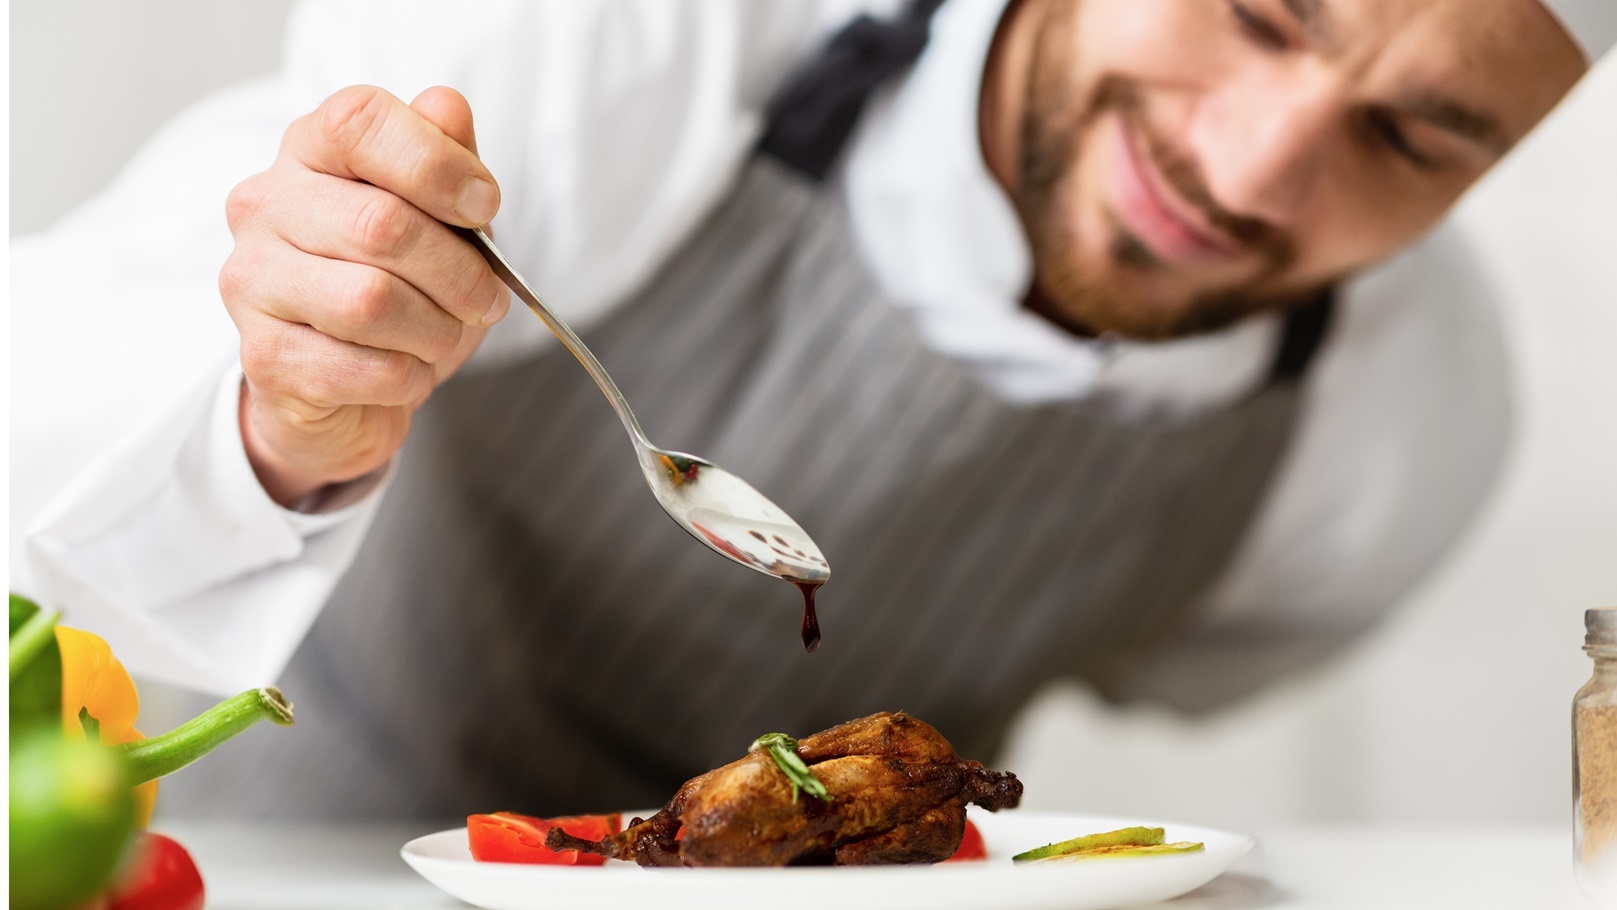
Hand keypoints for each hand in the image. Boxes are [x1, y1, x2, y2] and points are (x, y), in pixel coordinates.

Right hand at [220, 85, 508, 506]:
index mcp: (310, 150)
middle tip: (486, 300)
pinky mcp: (263, 356)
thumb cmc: (400, 286)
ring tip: (446, 337)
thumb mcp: (440, 215)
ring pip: (370, 301)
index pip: (359, 121)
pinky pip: (359, 368)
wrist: (344, 384)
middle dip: (459, 273)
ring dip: (436, 330)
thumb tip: (446, 106)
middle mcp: (265, 205)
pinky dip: (407, 376)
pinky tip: (407, 370)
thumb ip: (445, 156)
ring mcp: (252, 280)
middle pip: (382, 224)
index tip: (483, 206)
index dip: (438, 163)